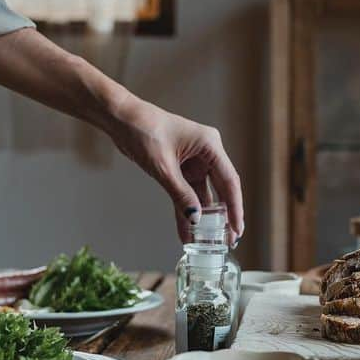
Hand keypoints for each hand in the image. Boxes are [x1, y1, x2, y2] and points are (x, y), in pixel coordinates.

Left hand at [109, 96, 243, 242]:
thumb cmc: (143, 131)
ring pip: (204, 194)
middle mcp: (206, 152)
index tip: (237, 228)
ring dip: (202, 216)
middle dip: (224, 215)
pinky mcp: (181, 167)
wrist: (122, 120)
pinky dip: (186, 209)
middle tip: (228, 239)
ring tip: (207, 240)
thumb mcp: (163, 166)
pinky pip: (187, 192)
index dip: (235, 207)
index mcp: (210, 145)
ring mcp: (194, 160)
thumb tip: (196, 218)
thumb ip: (180, 193)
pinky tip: (186, 229)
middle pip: (221, 189)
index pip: (229, 181)